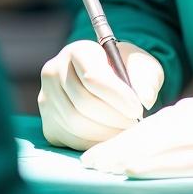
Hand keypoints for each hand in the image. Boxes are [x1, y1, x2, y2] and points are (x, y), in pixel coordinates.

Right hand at [38, 40, 163, 150]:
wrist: (109, 80)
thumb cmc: (127, 70)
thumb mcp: (141, 65)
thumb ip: (145, 78)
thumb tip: (146, 99)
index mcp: (77, 50)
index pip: (92, 76)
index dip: (116, 96)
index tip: (137, 109)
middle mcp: (54, 71)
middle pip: (83, 102)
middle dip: (113, 117)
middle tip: (135, 124)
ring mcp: (47, 98)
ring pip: (76, 123)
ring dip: (105, 133)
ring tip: (125, 131)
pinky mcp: (48, 123)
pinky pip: (70, 139)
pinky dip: (94, 143)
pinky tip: (111, 138)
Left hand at [80, 88, 192, 177]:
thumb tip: (169, 134)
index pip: (155, 123)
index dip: (126, 138)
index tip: (101, 152)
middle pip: (149, 132)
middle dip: (116, 148)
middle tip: (88, 163)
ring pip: (157, 144)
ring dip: (125, 157)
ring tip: (99, 169)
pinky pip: (180, 159)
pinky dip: (153, 164)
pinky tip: (133, 171)